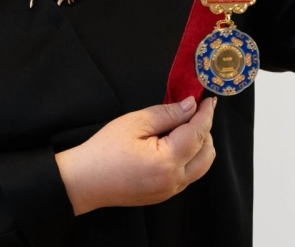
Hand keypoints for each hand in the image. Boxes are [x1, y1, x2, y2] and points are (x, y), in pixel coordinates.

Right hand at [55, 96, 216, 214]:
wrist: (85, 181)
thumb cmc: (105, 149)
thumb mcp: (135, 122)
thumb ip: (167, 114)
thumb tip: (190, 106)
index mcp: (168, 161)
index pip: (198, 133)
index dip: (205, 114)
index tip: (209, 99)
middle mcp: (174, 180)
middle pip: (207, 153)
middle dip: (204, 129)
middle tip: (191, 111)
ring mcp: (170, 191)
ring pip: (201, 166)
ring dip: (199, 144)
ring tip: (182, 126)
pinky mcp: (164, 195)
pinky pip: (189, 174)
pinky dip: (190, 157)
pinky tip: (174, 142)